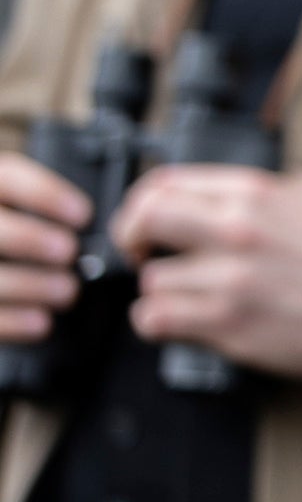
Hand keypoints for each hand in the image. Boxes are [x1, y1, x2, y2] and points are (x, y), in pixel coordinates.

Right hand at [0, 153, 89, 342]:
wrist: (3, 256)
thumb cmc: (20, 232)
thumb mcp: (24, 207)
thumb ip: (45, 209)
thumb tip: (92, 223)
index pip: (7, 178)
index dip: (46, 194)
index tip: (83, 214)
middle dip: (33, 240)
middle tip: (69, 252)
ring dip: (31, 285)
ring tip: (67, 291)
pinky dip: (13, 321)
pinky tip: (41, 322)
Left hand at [111, 166, 301, 381]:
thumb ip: (280, 185)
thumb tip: (255, 187)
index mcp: (255, 193)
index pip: (165, 183)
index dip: (142, 204)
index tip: (148, 223)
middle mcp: (236, 229)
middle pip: (144, 220)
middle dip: (134, 241)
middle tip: (146, 256)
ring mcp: (230, 277)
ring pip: (151, 279)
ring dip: (163, 291)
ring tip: (189, 297)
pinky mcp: (227, 321)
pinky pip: (156, 319)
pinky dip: (159, 323)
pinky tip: (182, 321)